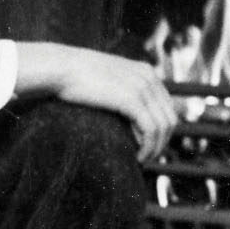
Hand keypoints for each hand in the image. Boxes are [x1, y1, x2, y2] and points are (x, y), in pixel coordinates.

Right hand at [44, 46, 179, 160]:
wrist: (59, 68)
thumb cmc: (75, 77)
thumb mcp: (107, 79)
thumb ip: (122, 89)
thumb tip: (128, 113)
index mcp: (146, 72)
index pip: (167, 106)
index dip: (162, 131)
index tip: (148, 146)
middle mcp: (149, 77)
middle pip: (170, 118)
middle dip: (162, 142)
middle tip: (147, 158)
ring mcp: (142, 87)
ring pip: (163, 127)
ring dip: (155, 148)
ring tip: (142, 160)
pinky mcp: (131, 99)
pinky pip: (151, 129)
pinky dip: (148, 147)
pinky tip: (138, 157)